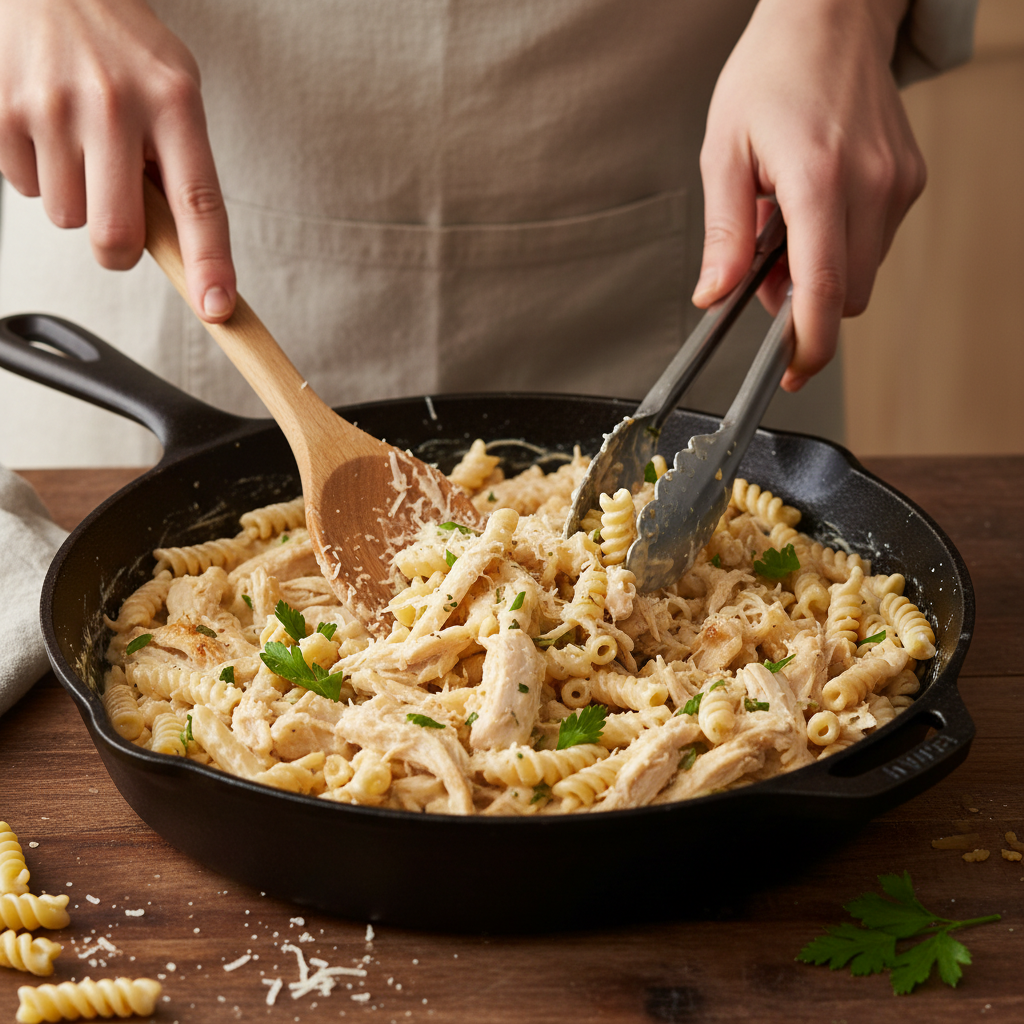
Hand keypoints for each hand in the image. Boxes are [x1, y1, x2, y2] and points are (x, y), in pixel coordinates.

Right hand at [0, 0, 234, 321]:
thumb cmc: (123, 47)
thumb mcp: (174, 90)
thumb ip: (182, 166)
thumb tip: (184, 251)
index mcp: (173, 101)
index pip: (199, 202)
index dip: (209, 263)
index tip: (217, 307)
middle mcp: (114, 103)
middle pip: (116, 236)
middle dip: (119, 250)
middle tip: (121, 223)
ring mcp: (53, 106)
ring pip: (68, 219)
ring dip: (78, 201)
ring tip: (82, 145)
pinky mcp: (2, 110)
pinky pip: (24, 190)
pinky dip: (39, 174)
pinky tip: (49, 130)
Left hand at [693, 0, 925, 389]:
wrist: (831, 16)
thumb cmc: (770, 75)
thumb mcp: (724, 150)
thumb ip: (724, 232)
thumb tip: (713, 296)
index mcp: (818, 179)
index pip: (823, 289)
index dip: (808, 344)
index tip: (791, 372)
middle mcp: (871, 184)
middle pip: (845, 294)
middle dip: (804, 303)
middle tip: (764, 269)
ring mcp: (899, 183)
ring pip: (862, 273)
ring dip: (822, 273)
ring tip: (786, 223)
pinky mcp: (911, 180)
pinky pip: (876, 243)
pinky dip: (842, 245)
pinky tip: (815, 208)